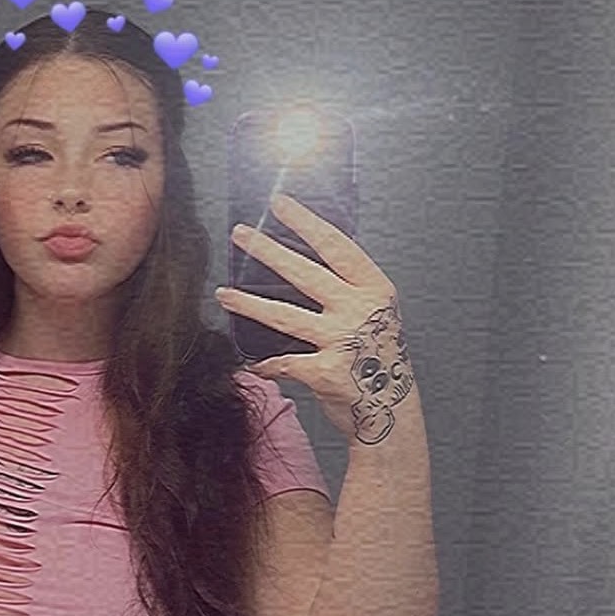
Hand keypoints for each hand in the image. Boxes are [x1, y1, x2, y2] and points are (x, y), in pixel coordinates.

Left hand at [217, 193, 414, 443]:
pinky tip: (251, 362)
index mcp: (374, 290)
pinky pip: (284, 362)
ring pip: (284, 316)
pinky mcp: (326, 373)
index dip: (306, 223)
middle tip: (240, 234)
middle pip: (304, 273)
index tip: (280, 204)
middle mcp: (360, 311)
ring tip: (224, 293)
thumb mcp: (377, 315)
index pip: (336, 247)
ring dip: (249, 304)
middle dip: (267, 251)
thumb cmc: (379, 360)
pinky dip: (266, 364)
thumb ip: (348, 290)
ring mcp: (343, 341)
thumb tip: (303, 260)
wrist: (390, 412)